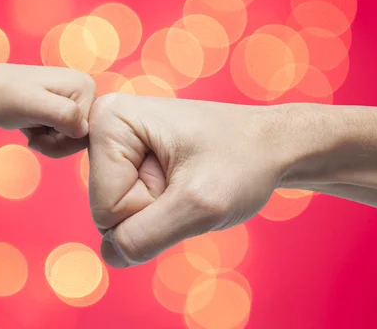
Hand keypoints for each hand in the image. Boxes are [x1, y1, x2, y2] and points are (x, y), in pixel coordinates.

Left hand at [0, 64, 95, 157]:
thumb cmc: (4, 97)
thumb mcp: (34, 106)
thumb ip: (63, 115)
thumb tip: (84, 130)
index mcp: (85, 86)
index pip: (90, 131)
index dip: (65, 141)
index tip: (39, 136)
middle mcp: (85, 90)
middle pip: (83, 136)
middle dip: (57, 143)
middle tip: (34, 137)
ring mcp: (74, 99)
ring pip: (73, 138)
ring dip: (51, 142)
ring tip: (31, 131)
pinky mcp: (64, 107)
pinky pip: (65, 135)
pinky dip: (47, 138)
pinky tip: (33, 128)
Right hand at [88, 93, 287, 267]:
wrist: (272, 147)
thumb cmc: (244, 162)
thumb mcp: (199, 205)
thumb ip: (145, 237)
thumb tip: (109, 256)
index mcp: (109, 120)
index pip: (106, 208)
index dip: (151, 209)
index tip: (185, 179)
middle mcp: (105, 127)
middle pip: (106, 211)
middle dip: (153, 211)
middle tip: (188, 182)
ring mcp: (116, 144)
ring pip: (119, 215)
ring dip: (160, 212)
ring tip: (188, 180)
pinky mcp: (128, 159)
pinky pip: (130, 210)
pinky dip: (161, 209)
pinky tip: (181, 183)